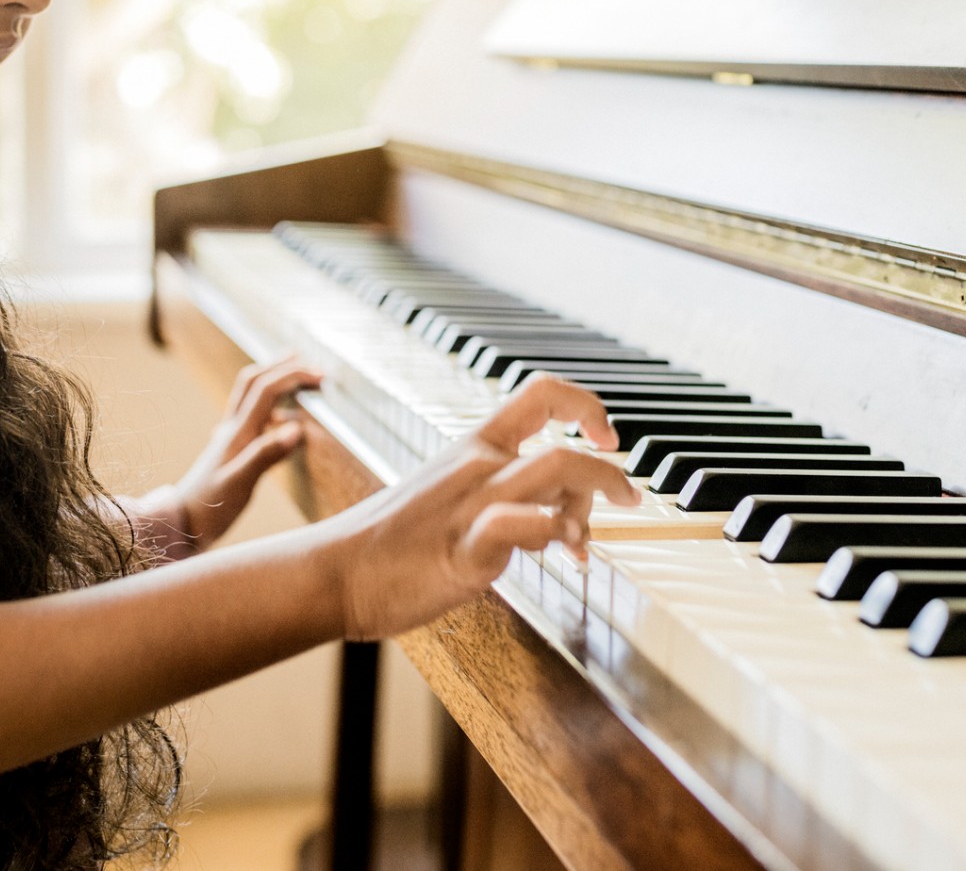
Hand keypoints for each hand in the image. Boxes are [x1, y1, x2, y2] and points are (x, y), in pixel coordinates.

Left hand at [171, 356, 321, 549]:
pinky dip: (270, 406)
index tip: (320, 376)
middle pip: (254, 381)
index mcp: (237, 432)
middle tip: (309, 362)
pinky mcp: (231, 450)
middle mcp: (232, 428)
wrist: (182, 525)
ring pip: (251, 396)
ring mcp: (230, 438)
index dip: (293, 375)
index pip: (266, 389)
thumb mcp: (240, 484)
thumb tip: (298, 428)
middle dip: (281, 366)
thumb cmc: (210, 508)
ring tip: (296, 376)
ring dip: (273, 379)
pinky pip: (252, 417)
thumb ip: (266, 455)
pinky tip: (281, 418)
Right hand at [321, 377, 636, 640]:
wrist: (336, 572)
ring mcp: (471, 506)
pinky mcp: (464, 550)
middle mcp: (476, 467)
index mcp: (472, 447)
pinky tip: (562, 553)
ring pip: (553, 471)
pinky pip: (517, 523)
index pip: (540, 394)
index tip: (605, 437)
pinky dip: (552, 532)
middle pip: (561, 443)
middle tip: (628, 499)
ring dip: (593, 499)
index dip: (585, 407)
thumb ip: (501, 497)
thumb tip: (554, 514)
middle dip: (610, 471)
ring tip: (591, 539)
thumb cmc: (390, 543)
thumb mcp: (448, 499)